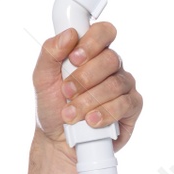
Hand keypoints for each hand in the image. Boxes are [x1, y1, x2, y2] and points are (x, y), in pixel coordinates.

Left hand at [33, 20, 140, 158]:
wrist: (56, 142)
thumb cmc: (52, 107)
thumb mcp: (42, 79)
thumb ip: (50, 53)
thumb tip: (69, 34)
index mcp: (92, 53)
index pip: (103, 32)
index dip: (92, 42)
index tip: (74, 59)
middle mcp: (111, 66)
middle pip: (110, 59)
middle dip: (84, 78)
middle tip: (66, 93)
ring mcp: (123, 86)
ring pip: (115, 84)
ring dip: (88, 101)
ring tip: (70, 115)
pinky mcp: (131, 107)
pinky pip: (124, 104)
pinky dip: (104, 113)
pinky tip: (91, 121)